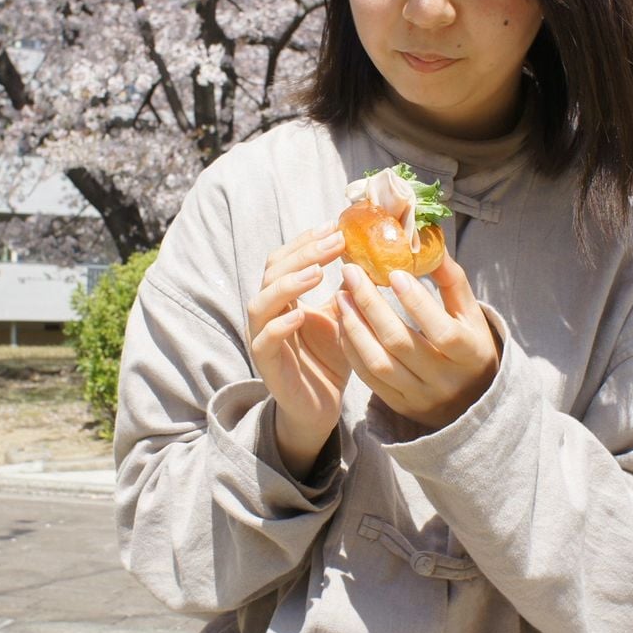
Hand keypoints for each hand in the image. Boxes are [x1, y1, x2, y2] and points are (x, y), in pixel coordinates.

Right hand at [247, 222, 349, 478]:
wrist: (321, 406)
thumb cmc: (330, 359)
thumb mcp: (344, 318)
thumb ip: (348, 291)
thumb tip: (370, 257)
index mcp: (284, 297)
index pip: (285, 259)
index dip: (307, 241)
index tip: (336, 227)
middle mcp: (268, 313)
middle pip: (272, 272)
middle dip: (303, 254)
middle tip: (335, 242)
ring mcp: (262, 338)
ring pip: (261, 302)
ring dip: (288, 284)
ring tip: (318, 273)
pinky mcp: (266, 364)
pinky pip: (266, 340)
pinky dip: (281, 326)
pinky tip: (302, 315)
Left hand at [336, 255, 499, 430]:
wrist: (470, 401)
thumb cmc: (469, 344)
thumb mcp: (470, 314)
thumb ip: (451, 279)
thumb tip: (428, 239)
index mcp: (471, 355)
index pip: (443, 331)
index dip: (418, 303)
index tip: (393, 271)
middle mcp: (444, 381)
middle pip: (401, 343)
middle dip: (371, 305)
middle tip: (351, 273)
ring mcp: (419, 396)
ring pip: (379, 363)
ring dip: (355, 326)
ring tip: (341, 295)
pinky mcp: (398, 404)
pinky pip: (368, 377)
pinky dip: (352, 347)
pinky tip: (343, 321)